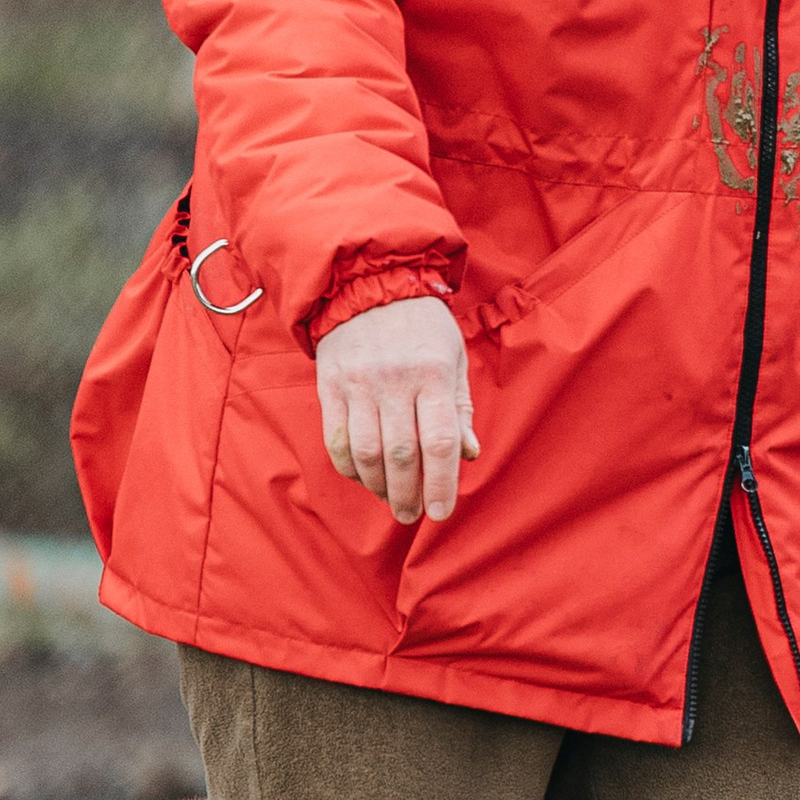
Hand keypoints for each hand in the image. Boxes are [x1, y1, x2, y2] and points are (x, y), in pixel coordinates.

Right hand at [315, 296, 478, 524]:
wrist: (368, 283)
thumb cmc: (422, 326)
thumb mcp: (454, 357)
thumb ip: (460, 408)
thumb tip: (469, 455)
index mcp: (433, 373)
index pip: (439, 441)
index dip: (441, 483)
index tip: (441, 512)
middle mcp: (394, 380)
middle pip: (400, 454)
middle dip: (408, 494)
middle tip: (413, 515)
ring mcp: (358, 384)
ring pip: (366, 453)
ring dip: (379, 487)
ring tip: (391, 500)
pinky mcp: (330, 386)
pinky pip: (336, 439)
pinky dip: (350, 467)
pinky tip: (364, 476)